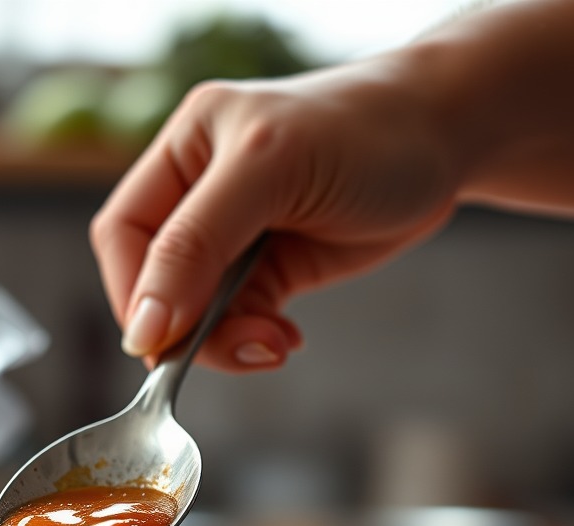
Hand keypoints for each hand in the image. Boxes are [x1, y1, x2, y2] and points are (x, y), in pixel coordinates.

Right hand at [90, 61, 461, 372]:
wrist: (448, 141)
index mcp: (184, 150)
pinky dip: (255, 342)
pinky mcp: (269, 272)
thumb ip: (196, 245)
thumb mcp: (270, 170)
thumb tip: (143, 328)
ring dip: (228, 341)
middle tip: (236, 347)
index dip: (134, 292)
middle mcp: (199, 195)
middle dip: (189, 325)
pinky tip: (284, 339)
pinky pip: (239, 322)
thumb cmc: (366, 130)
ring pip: (198, 313)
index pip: (125, 234)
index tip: (158, 343)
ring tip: (273, 344)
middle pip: (157, 283)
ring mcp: (234, 239)